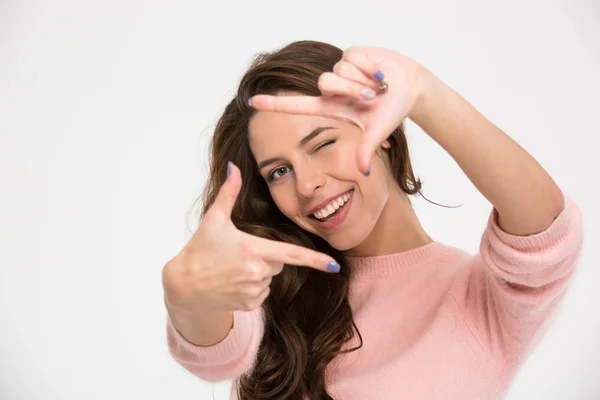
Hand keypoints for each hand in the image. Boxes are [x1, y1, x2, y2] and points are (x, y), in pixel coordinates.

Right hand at [162, 162, 339, 312]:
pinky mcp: (250, 304)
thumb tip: (232, 167)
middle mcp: (257, 273)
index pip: (292, 255)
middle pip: (279, 262)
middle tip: (239, 254)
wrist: (184, 285)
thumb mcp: (214, 218)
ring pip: (270, 278)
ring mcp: (254, 290)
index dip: (316, 260)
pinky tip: (233, 283)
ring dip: (258, 273)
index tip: (334, 266)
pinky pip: (262, 293)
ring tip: (232, 269)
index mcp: (253, 249)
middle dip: (266, 257)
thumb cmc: (200, 248)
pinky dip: (252, 287)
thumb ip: (229, 192)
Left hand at [248, 46, 427, 174]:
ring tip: (377, 87)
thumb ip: (366, 149)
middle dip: (351, 90)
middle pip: (324, 83)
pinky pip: (351, 58)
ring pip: (338, 70)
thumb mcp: (377, 131)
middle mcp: (331, 89)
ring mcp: (340, 70)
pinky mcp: (350, 54)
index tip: (251, 102)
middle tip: (371, 98)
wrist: (410, 87)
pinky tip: (379, 73)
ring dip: (361, 80)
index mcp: (331, 107)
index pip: (296, 105)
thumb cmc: (391, 110)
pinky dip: (369, 68)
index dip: (274, 104)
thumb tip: (362, 171)